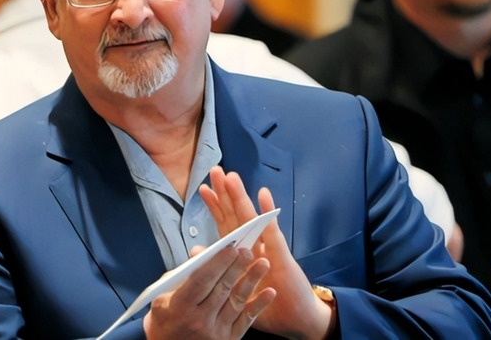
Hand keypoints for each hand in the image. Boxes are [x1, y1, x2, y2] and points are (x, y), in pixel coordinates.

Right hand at [143, 243, 275, 339]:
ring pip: (237, 302)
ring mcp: (215, 332)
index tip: (229, 247)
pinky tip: (268, 292)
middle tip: (248, 250)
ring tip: (262, 264)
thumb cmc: (165, 322)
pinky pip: (246, 320)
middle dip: (236, 267)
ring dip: (251, 281)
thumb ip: (181, 276)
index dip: (217, 263)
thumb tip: (201, 255)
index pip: (202, 280)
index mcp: (180, 306)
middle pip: (221, 288)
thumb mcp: (161, 297)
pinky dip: (258, 305)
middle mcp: (198, 320)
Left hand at [199, 166, 334, 339]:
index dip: (216, 206)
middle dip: (226, 193)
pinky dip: (267, 213)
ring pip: (252, 219)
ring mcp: (269, 249)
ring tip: (231, 177)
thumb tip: (194, 251)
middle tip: (215, 170)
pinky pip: (272, 233)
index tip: (204, 188)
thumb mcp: (237, 287)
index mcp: (244, 253)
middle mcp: (256, 246)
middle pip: (237, 215)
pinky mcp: (282, 257)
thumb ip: (218, 267)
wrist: (297, 320)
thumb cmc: (268, 304)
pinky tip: (263, 195)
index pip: (227, 225)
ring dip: (242, 197)